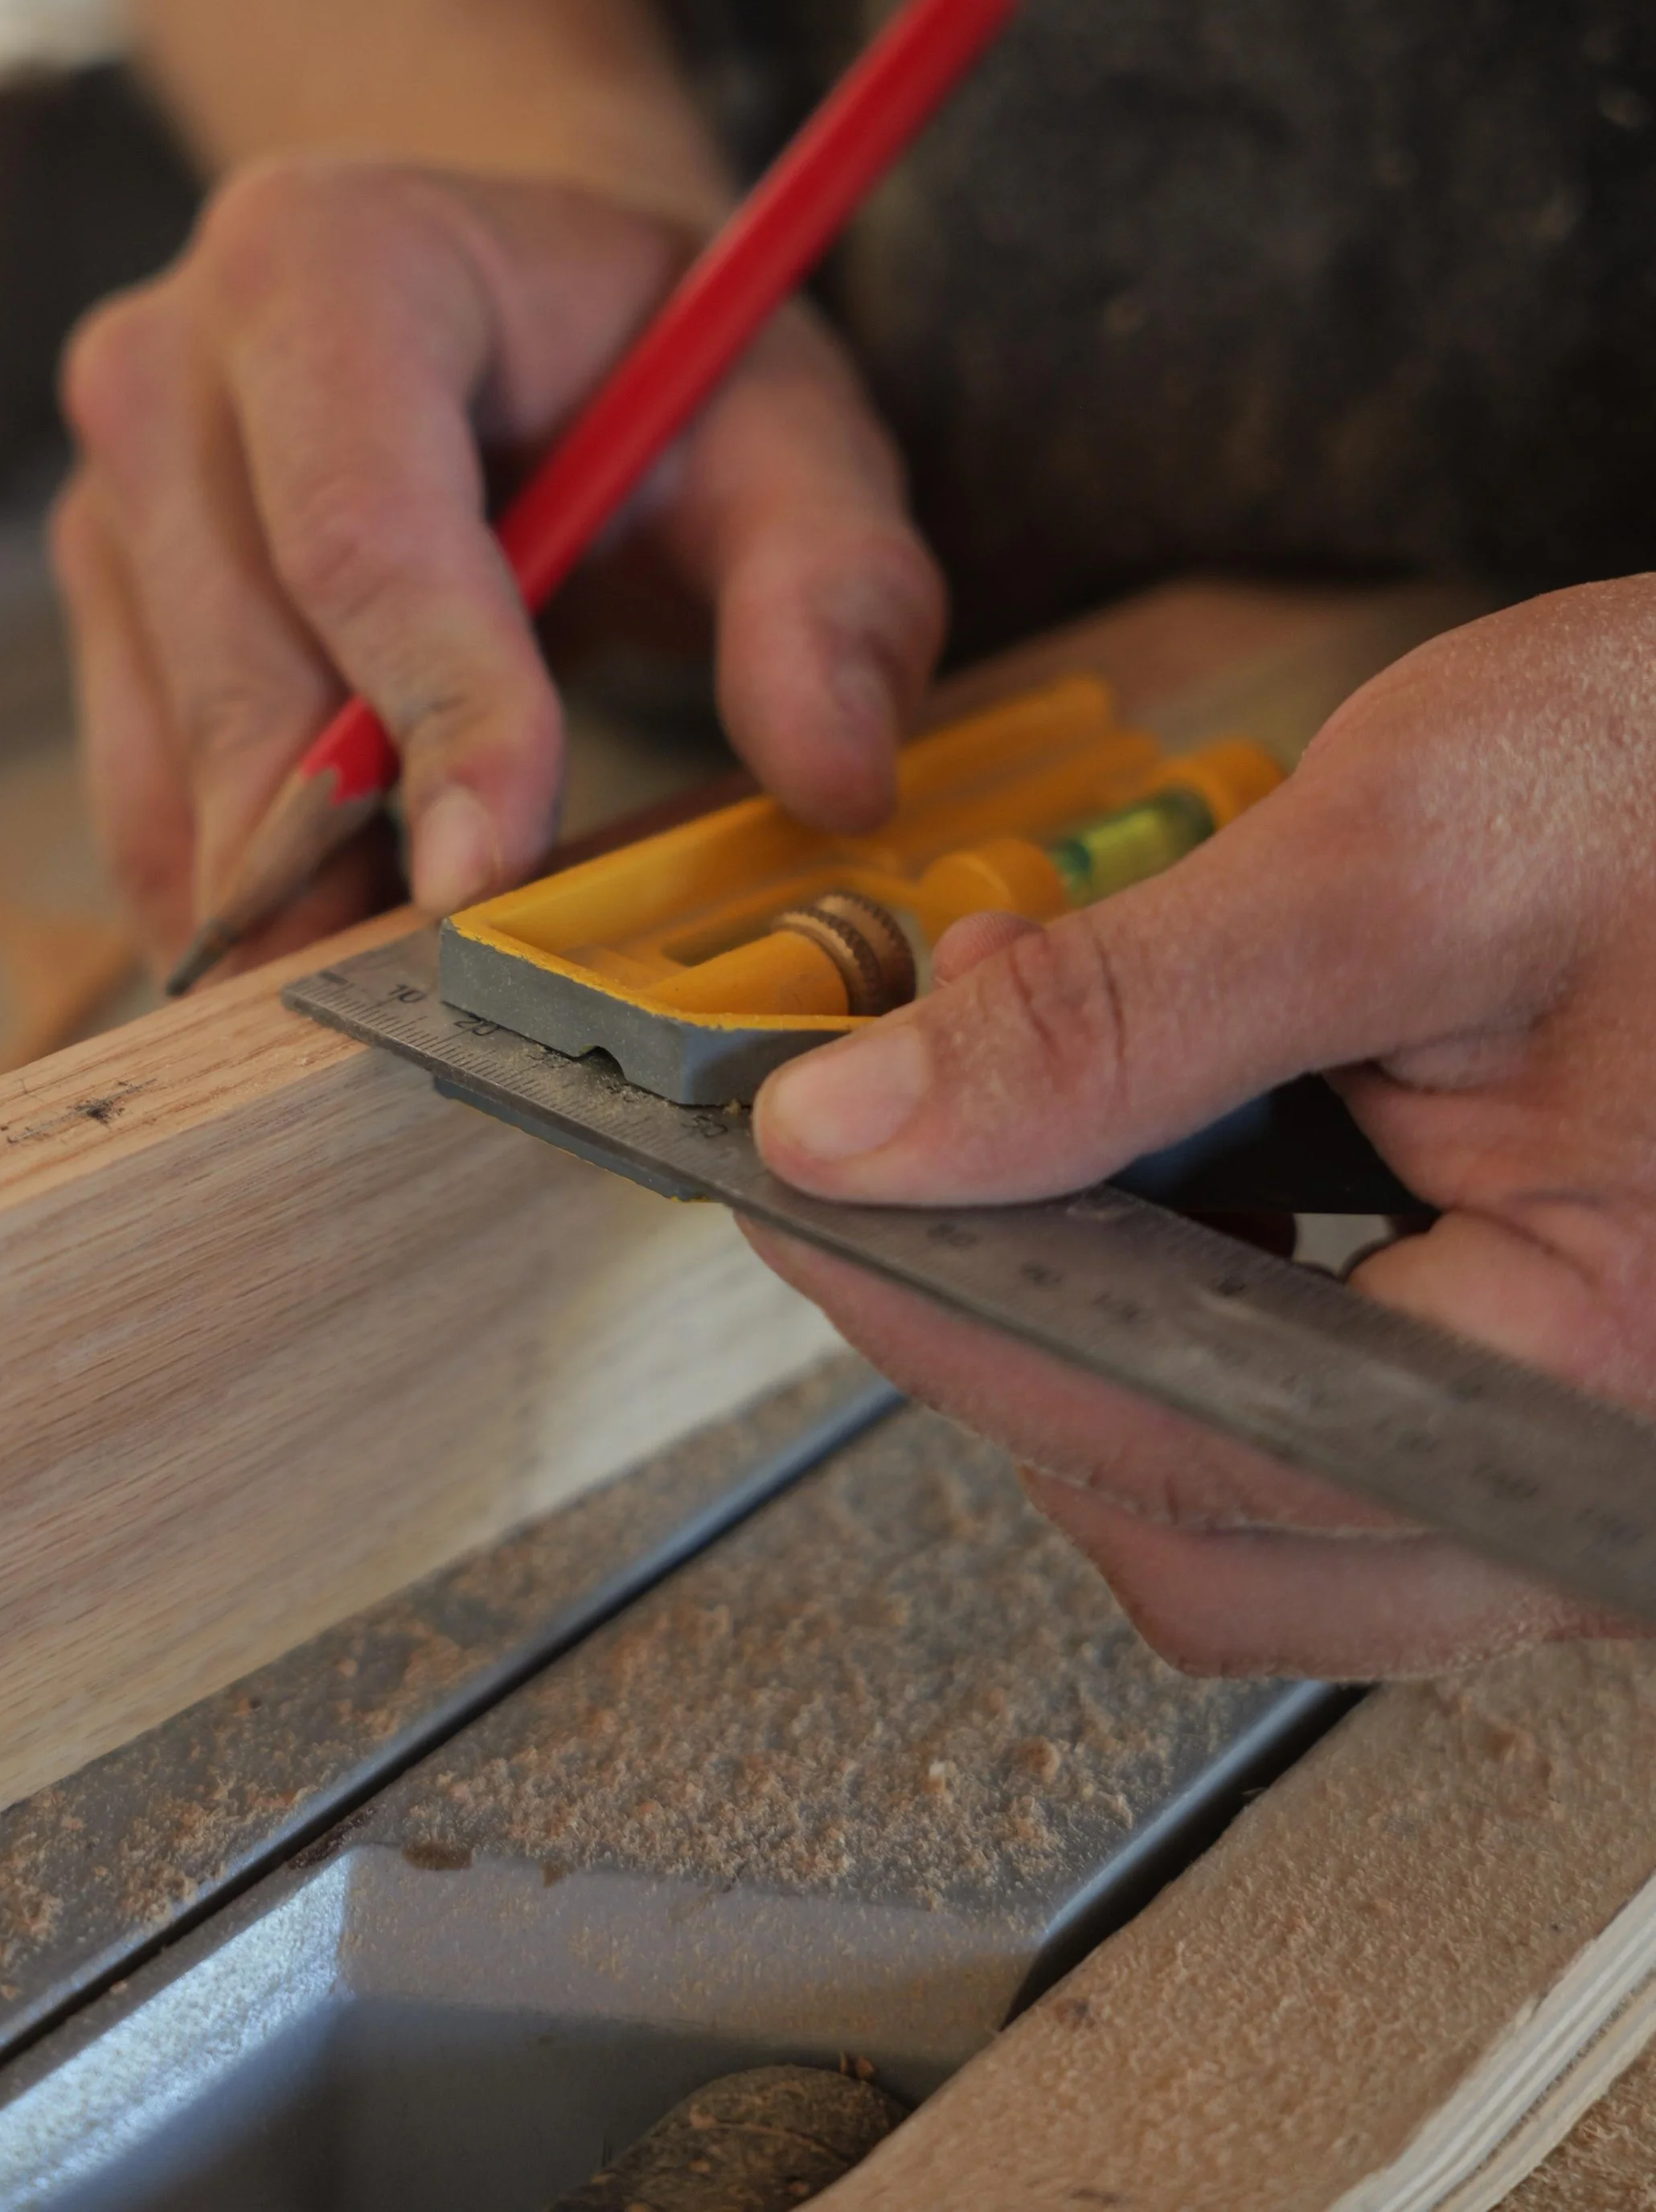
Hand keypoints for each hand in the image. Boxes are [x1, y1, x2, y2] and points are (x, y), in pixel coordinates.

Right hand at [52, 156, 945, 971]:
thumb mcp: (787, 425)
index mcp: (330, 259)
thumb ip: (834, 584)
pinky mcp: (101, 604)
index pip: (363, 529)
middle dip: (346, 854)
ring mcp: (109, 490)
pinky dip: (243, 896)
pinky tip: (355, 932)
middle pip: (244, 672)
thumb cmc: (648, 352)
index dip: (432, 715)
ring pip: (174, 761)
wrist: (502, 289)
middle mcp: (172, 365)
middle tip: (455, 1001)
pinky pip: (141, 800)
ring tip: (426, 979)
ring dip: (291, 897)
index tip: (489, 885)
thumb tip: (840, 780)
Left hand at [752, 582, 1655, 1678]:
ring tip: (1095, 1076)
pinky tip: (1207, 1124)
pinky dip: (1220, 1285)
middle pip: (1200, 1524)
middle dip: (1028, 1318)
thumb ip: (1122, 1022)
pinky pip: (1333, 1417)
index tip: (804, 1176)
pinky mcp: (1558, 1397)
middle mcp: (1597, 1485)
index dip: (945, 1303)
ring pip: (1249, 1495)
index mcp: (1588, 1379)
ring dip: (1115, 1302)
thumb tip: (858, 1133)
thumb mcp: (1404, 855)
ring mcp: (1580, 1463)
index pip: (1169, 1437)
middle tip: (940, 1104)